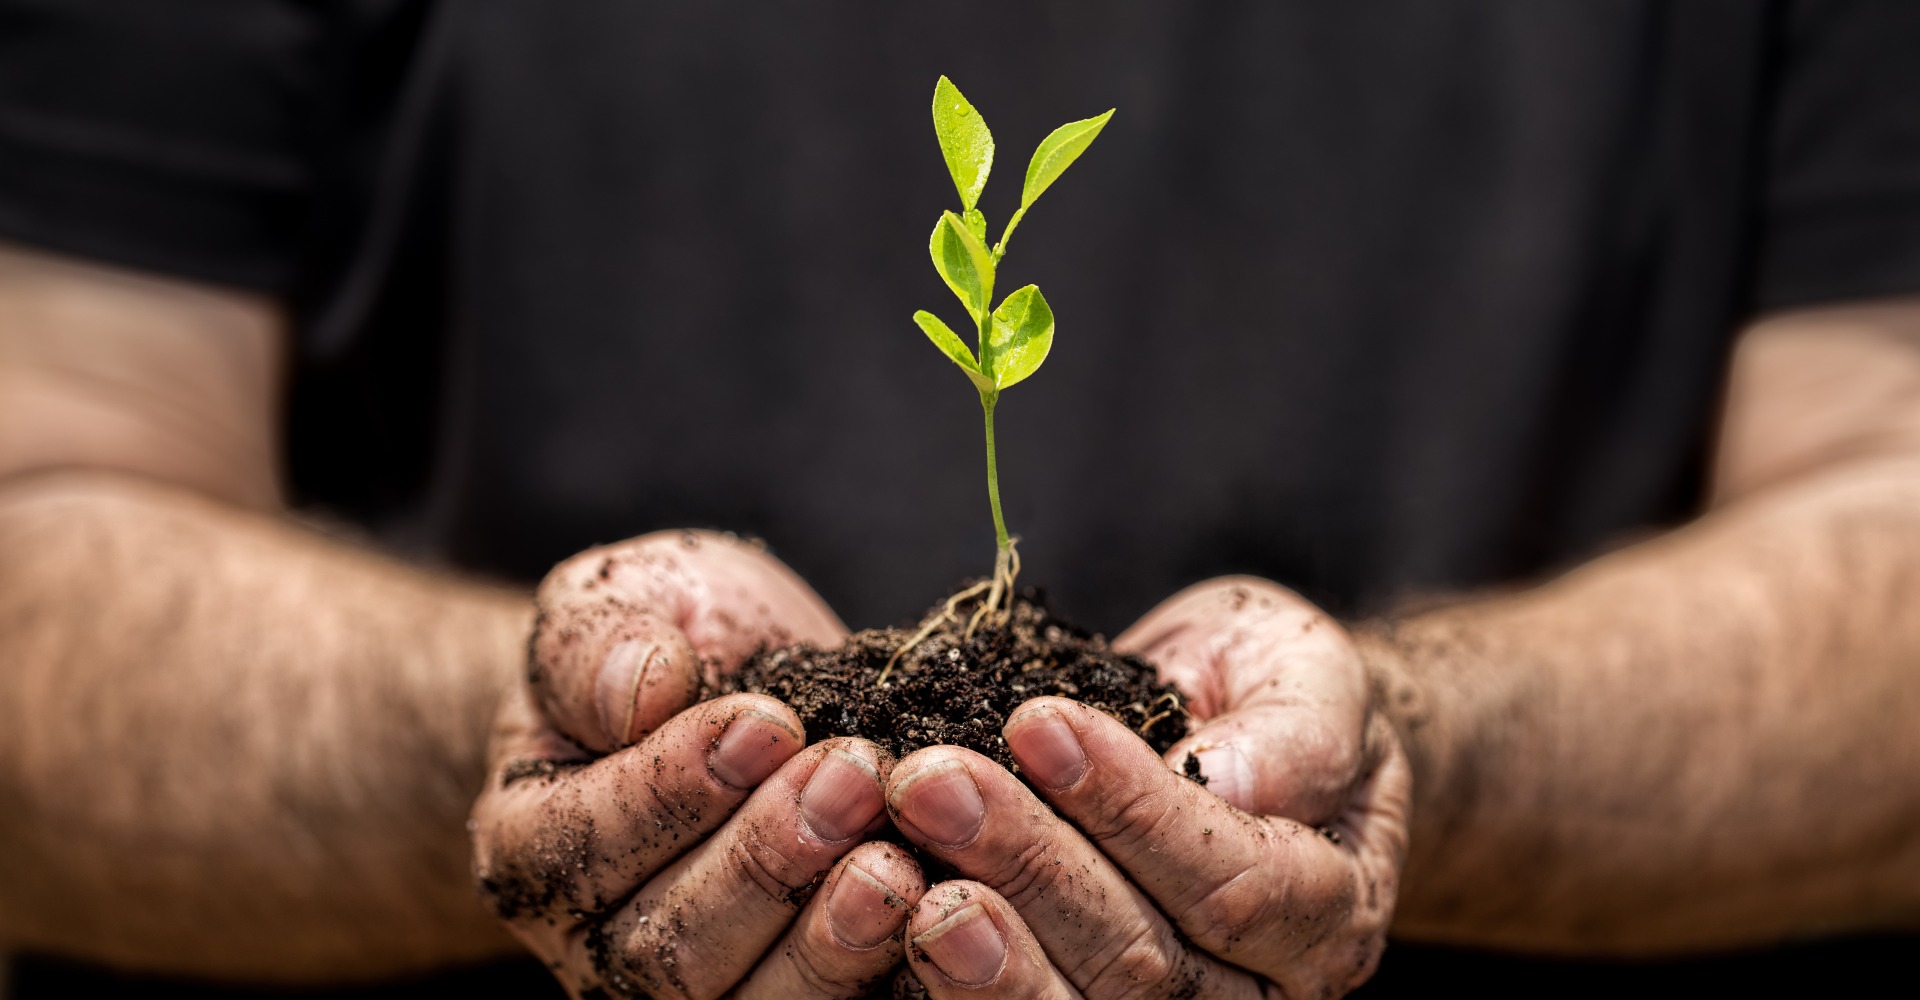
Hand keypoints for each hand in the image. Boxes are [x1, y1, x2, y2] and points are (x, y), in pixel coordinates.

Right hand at [470, 531, 926, 998]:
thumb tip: (643, 688)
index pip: (587, 846)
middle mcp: (601, 950)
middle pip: (668, 952)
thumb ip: (599, 644)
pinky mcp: (799, 997)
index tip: (767, 721)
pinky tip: (942, 919)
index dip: (676, 789)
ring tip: (895, 861)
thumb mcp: (618, 601)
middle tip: (853, 777)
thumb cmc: (668, 641)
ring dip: (829, 939)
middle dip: (766, 862)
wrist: (738, 688)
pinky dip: (892, 976)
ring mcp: (704, 994)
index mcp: (533, 850)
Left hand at [883, 577, 1409, 997]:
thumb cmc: (1272, 699)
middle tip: (930, 782)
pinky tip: (886, 922)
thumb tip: (1227, 775)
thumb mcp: (1311, 677)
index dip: (1134, 810)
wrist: (1239, 739)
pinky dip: (942, 984)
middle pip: (1142, 964)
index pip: (1237, 884)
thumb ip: (1294, 730)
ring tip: (904, 873)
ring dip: (980, 951)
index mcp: (1328, 911)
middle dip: (1029, 867)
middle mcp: (1255, 996)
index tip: (1038, 721)